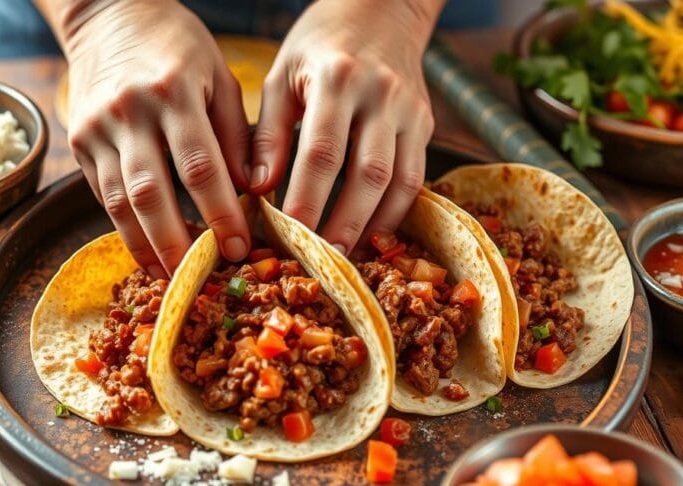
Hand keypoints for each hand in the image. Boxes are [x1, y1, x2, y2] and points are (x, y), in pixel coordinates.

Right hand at [62, 0, 250, 276]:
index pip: (200, 166)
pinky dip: (125, 229)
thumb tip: (253, 190)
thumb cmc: (177, 46)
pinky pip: (102, 195)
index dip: (219, 212)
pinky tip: (148, 252)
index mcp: (173, 90)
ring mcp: (97, 128)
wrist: (109, 15)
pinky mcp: (79, 141)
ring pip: (119, 202)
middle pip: (151, 193)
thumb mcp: (218, 75)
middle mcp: (129, 111)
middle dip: (178, 242)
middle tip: (202, 277)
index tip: (237, 247)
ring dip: (146, 246)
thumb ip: (236, 133)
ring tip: (172, 277)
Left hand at [250, 0, 441, 254]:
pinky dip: (396, 213)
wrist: (381, 10)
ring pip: (399, 181)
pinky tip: (373, 236)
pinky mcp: (425, 124)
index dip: (307, 198)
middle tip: (322, 262)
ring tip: (347, 260)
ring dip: (373, 225)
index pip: (322, 151)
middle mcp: (381, 95)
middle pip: (366, 173)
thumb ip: (268, 132)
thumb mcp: (283, 76)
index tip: (289, 235)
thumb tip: (258, 187)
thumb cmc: (320, 46)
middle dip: (344, 223)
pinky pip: (416, 179)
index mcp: (337, 78)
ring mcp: (409, 110)